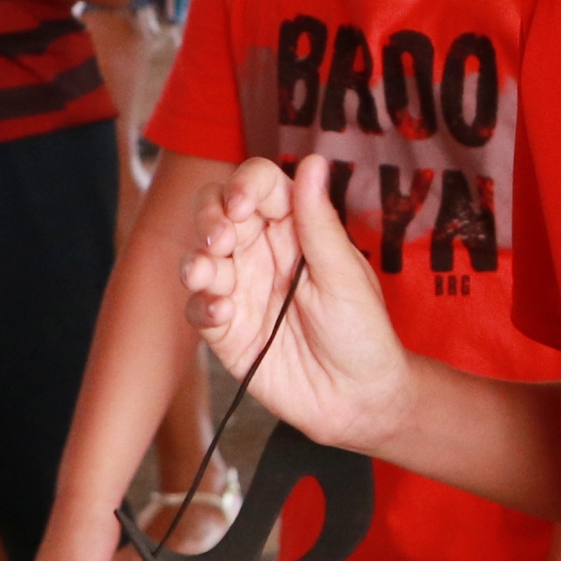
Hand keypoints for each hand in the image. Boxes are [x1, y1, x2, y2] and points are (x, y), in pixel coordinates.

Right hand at [182, 156, 413, 454]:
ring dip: (197, 261)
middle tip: (222, 240)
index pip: (259, 186)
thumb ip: (318, 222)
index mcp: (295, 229)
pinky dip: (202, 306)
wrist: (359, 400)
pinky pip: (197, 308)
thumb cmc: (363, 333)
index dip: (245, 185)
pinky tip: (223, 314)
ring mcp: (240, 290)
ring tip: (212, 275)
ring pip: (198, 257)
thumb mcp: (344, 275)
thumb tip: (312, 161)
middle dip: (209, 217)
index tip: (244, 205)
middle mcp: (262, 253)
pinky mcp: (226, 330)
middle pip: (216, 212)